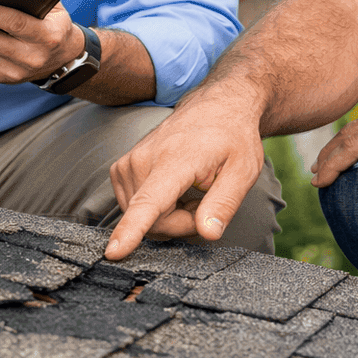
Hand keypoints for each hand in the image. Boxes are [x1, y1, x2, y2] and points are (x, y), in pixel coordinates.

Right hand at [105, 95, 266, 259]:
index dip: (131, 231)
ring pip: (143, 218)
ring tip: (191, 190)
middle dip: (182, 224)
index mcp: (175, 160)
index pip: (149, 202)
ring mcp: (129, 163)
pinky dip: (157, 207)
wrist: (216, 105)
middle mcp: (143, 160)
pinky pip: (136, 207)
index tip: (114, 252)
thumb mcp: (243, 171)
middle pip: (154, 223)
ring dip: (170, 215)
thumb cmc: (233, 138)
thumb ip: (224, 204)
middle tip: (205, 202)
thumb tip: (207, 233)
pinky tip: (174, 189)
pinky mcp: (122, 168)